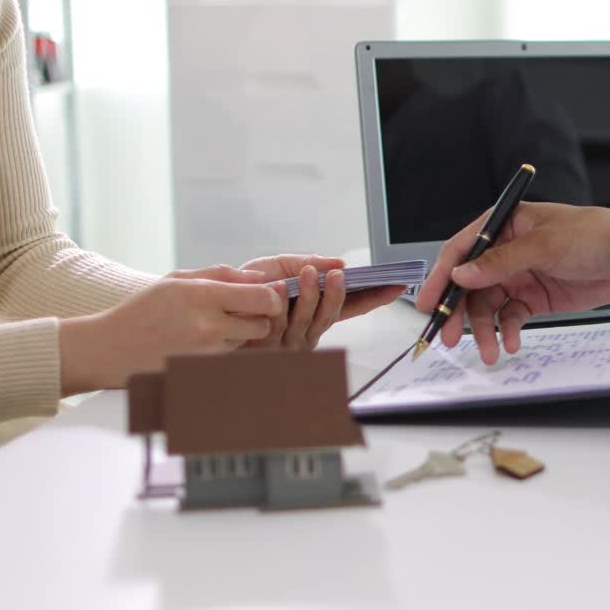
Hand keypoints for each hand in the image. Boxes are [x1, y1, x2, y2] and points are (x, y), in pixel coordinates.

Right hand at [59, 274, 284, 393]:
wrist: (111, 349)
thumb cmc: (144, 309)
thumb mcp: (178, 279)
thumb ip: (223, 274)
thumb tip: (261, 277)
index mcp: (202, 297)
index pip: (263, 299)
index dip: (271, 297)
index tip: (266, 296)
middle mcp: (208, 328)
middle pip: (263, 324)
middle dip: (258, 317)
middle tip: (238, 312)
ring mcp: (206, 354)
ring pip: (247, 342)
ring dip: (239, 335)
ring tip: (208, 327)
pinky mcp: (203, 372)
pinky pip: (231, 358)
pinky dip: (225, 351)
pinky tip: (202, 344)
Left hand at [239, 254, 405, 349]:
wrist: (213, 301)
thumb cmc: (247, 286)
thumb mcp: (280, 266)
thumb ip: (310, 263)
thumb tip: (339, 264)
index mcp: (315, 311)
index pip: (352, 305)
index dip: (375, 297)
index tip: (395, 286)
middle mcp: (307, 329)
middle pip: (332, 315)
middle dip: (337, 294)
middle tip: (340, 275)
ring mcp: (289, 340)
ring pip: (309, 320)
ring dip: (310, 295)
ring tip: (308, 272)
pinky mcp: (270, 345)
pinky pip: (281, 325)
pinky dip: (282, 304)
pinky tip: (280, 289)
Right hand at [417, 196, 609, 364]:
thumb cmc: (596, 235)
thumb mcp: (548, 245)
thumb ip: (503, 261)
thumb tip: (463, 273)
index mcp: (504, 225)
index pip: (462, 249)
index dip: (442, 276)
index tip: (429, 303)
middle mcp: (505, 251)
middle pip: (469, 283)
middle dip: (458, 311)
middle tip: (450, 337)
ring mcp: (518, 276)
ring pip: (487, 306)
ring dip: (484, 329)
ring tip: (489, 350)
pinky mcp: (533, 298)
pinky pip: (509, 318)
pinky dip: (506, 332)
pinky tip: (511, 344)